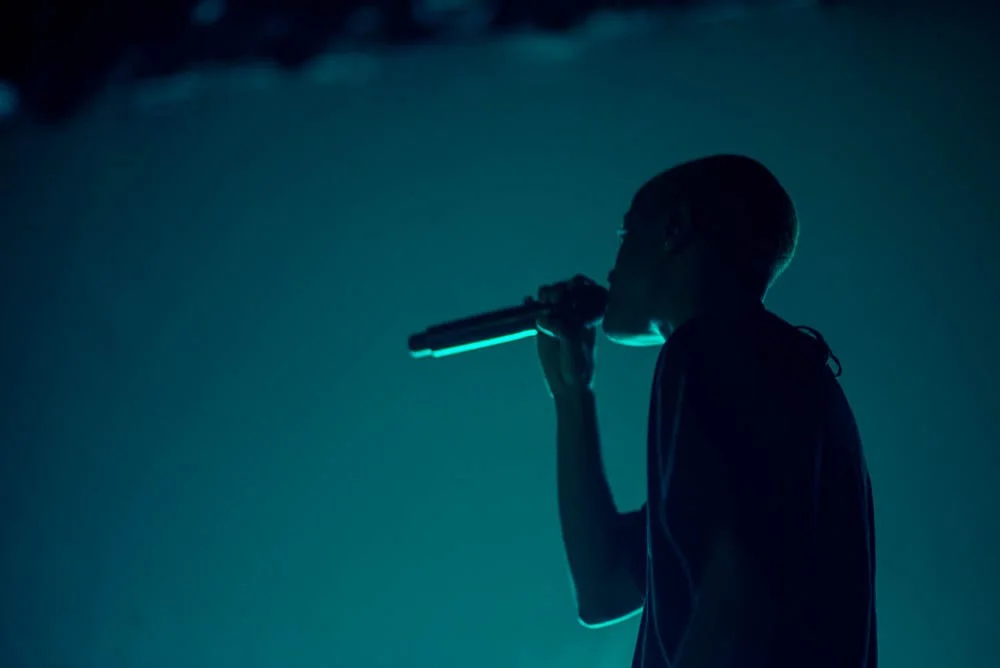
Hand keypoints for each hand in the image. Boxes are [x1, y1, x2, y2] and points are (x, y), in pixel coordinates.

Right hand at [536, 276, 597, 397]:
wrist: (568, 386)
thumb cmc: (578, 367)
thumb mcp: (574, 346)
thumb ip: (562, 329)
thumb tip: (541, 319)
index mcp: (586, 316)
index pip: (582, 290)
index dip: (575, 285)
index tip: (570, 292)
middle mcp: (572, 316)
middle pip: (563, 290)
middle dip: (557, 290)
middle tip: (553, 302)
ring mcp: (556, 321)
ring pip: (548, 298)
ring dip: (544, 295)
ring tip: (540, 304)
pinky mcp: (541, 330)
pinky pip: (534, 312)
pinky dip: (529, 305)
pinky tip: (526, 303)